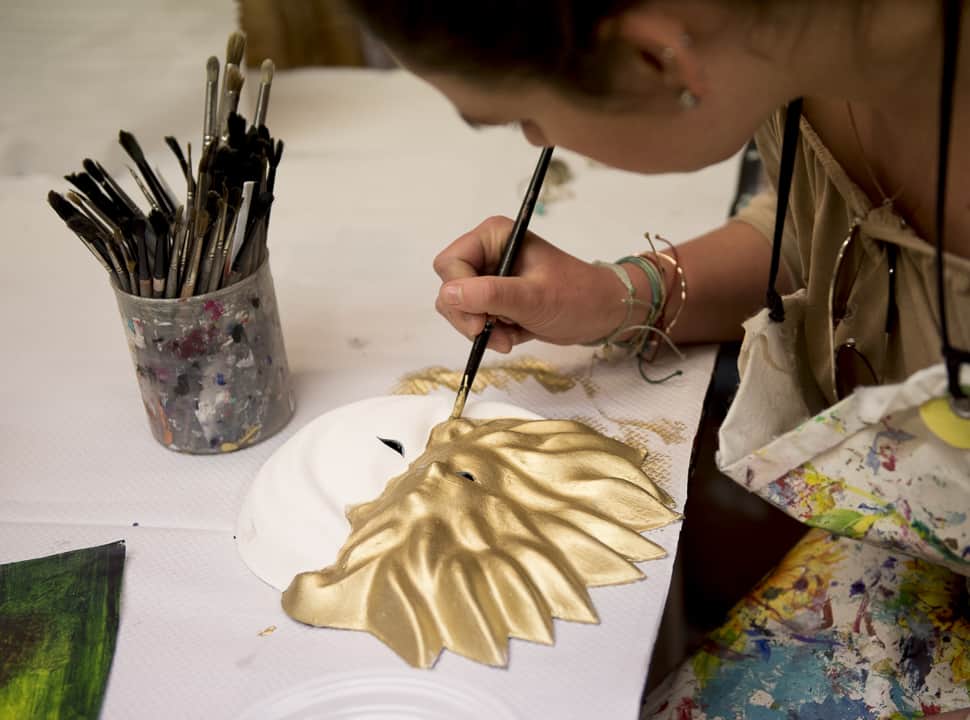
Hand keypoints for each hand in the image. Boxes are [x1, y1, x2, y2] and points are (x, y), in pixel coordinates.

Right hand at [433, 216, 631, 352]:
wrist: (602, 314)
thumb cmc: (577, 297)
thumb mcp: (533, 298)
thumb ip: (490, 295)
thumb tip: (448, 294)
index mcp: (494, 237)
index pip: (450, 264)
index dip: (460, 294)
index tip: (480, 322)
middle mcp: (487, 253)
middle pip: (450, 287)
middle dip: (469, 316)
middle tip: (494, 333)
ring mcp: (490, 277)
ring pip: (459, 308)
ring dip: (480, 329)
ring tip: (508, 338)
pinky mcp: (495, 299)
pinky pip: (473, 319)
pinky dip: (489, 334)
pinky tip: (513, 336)